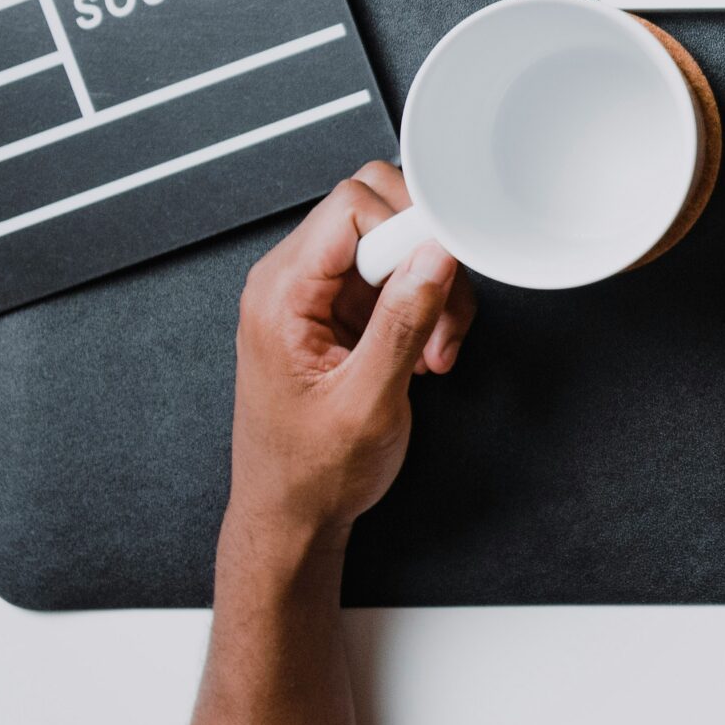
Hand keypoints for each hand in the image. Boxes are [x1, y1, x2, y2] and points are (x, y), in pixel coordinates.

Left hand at [226, 162, 477, 540]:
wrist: (293, 516)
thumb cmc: (310, 473)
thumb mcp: (368, 402)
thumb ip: (403, 321)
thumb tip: (435, 254)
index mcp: (280, 295)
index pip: (350, 208)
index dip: (407, 229)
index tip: (443, 267)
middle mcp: (293, 283)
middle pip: (377, 216)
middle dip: (426, 260)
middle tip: (441, 315)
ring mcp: (319, 296)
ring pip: (397, 248)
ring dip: (433, 293)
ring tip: (433, 351)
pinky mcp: (342, 312)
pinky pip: (398, 281)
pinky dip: (426, 310)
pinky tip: (424, 354)